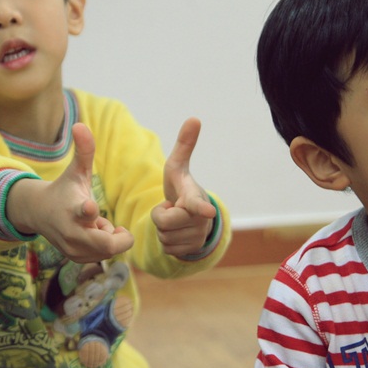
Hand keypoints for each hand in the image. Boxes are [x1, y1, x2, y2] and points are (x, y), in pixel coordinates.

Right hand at [8, 123, 133, 262]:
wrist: (38, 213)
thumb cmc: (64, 189)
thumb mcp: (76, 170)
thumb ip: (84, 150)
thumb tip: (81, 124)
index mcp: (73, 208)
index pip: (82, 212)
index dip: (89, 211)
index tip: (91, 207)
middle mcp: (72, 231)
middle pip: (107, 245)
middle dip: (119, 236)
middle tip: (112, 224)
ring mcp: (73, 248)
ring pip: (108, 251)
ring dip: (108, 238)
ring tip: (95, 226)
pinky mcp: (75, 258)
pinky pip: (102, 256)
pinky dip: (102, 247)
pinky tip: (91, 234)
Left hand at [151, 117, 216, 256]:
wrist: (190, 216)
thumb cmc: (180, 187)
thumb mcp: (177, 167)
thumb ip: (185, 145)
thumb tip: (194, 117)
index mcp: (195, 198)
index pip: (196, 203)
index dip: (200, 207)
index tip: (207, 211)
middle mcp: (200, 220)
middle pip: (162, 222)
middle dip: (160, 215)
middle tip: (170, 207)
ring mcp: (196, 237)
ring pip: (163, 236)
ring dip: (162, 228)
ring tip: (174, 219)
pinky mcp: (189, 250)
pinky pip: (165, 248)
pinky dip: (165, 240)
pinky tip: (175, 232)